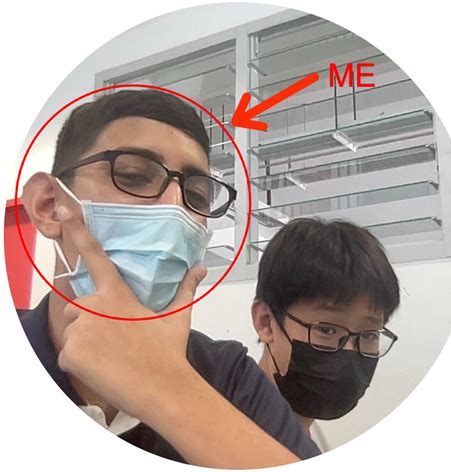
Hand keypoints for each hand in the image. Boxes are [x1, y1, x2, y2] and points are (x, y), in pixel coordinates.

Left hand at [55, 205, 206, 417]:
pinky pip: (67, 354)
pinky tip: (102, 369)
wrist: (163, 387)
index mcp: (117, 293)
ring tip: (110, 356)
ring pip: (72, 331)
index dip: (78, 230)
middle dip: (90, 319)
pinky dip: (80, 362)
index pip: (95, 257)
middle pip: (79, 306)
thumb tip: (201, 269)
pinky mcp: (70, 353)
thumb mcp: (178, 317)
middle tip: (114, 340)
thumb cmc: (169, 351)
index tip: (65, 208)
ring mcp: (80, 329)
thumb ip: (185, 289)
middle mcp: (94, 306)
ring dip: (85, 341)